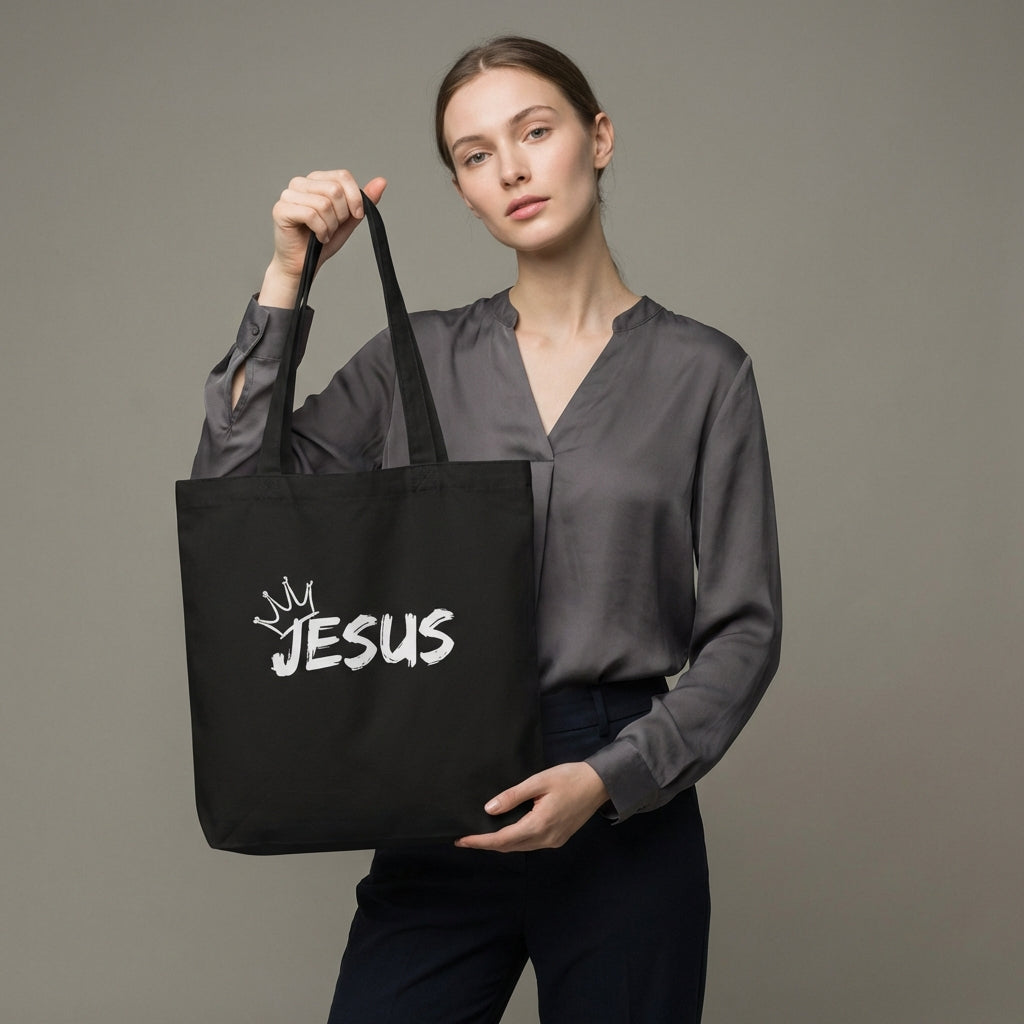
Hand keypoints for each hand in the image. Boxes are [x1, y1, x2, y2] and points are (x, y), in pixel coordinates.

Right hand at [258, 170, 386, 305]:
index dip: (355, 197)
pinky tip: (319, 238)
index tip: (356, 215)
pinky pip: (311, 215)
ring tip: (325, 234)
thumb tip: (382, 181)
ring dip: (331, 226)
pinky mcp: (280, 210)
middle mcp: (300, 183)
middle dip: (342, 215)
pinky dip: (321, 230)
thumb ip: (363, 201)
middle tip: (333, 228)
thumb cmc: (323, 241)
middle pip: (335, 190)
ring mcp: (288, 195)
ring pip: (324, 203)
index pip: (343, 176)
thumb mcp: (349, 220)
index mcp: (316, 180)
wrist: (303, 265)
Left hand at [455, 762, 609, 852]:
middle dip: (486, 844)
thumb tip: (489, 809)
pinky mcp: (558, 838)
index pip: (502, 839)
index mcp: (540, 824)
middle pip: (509, 847)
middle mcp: (546, 838)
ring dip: (500, 844)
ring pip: (520, 847)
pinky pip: (530, 844)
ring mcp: (553, 841)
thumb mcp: (539, 781)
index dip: (480, 841)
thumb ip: (513, 796)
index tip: (461, 840)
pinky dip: (514, 840)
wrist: (600, 784)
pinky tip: (506, 832)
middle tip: (465, 839)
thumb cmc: (570, 778)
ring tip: (481, 836)